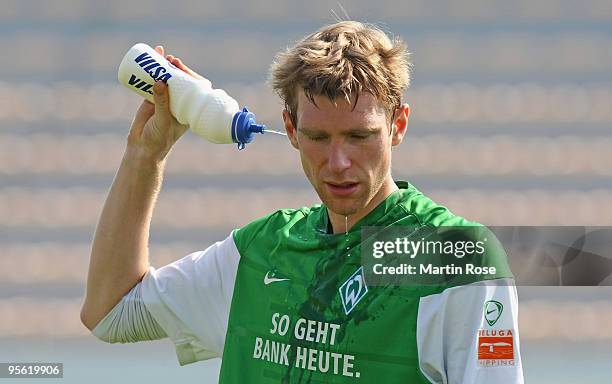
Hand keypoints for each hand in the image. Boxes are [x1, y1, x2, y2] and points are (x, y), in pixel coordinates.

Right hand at [126, 45, 196, 161]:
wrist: (143, 148)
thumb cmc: (160, 137)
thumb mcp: (163, 119)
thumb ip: (162, 102)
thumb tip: (160, 81)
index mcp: (188, 109)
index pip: (192, 88)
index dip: (188, 75)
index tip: (181, 67)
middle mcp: (178, 102)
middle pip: (179, 80)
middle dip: (175, 68)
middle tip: (171, 59)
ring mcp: (164, 100)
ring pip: (165, 79)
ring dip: (163, 66)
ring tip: (161, 52)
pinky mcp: (150, 99)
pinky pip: (151, 82)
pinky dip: (150, 71)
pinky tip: (150, 59)